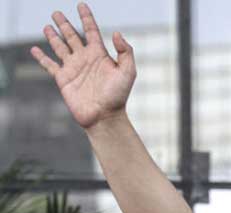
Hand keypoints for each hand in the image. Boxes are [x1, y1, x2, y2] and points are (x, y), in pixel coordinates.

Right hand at [30, 3, 135, 128]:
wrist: (104, 116)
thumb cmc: (118, 95)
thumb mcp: (127, 71)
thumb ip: (125, 51)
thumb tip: (117, 32)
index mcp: (99, 54)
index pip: (91, 31)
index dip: (86, 18)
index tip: (81, 5)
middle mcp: (85, 59)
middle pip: (72, 36)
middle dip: (64, 24)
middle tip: (56, 12)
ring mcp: (73, 68)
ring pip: (60, 47)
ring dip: (53, 37)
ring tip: (47, 26)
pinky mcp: (63, 79)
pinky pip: (49, 65)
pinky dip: (41, 57)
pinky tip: (35, 49)